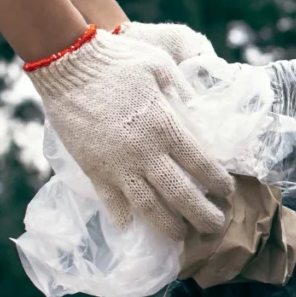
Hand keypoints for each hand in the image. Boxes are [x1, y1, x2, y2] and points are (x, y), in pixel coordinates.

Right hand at [26, 26, 234, 239]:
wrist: (67, 63)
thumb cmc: (118, 60)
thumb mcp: (161, 65)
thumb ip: (183, 89)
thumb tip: (199, 109)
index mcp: (165, 126)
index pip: (201, 164)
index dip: (219, 183)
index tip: (228, 193)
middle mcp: (144, 152)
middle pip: (181, 195)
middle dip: (202, 215)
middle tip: (215, 226)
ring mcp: (117, 165)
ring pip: (149, 208)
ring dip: (168, 227)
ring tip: (181, 236)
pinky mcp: (93, 169)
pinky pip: (111, 202)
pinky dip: (123, 218)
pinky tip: (132, 227)